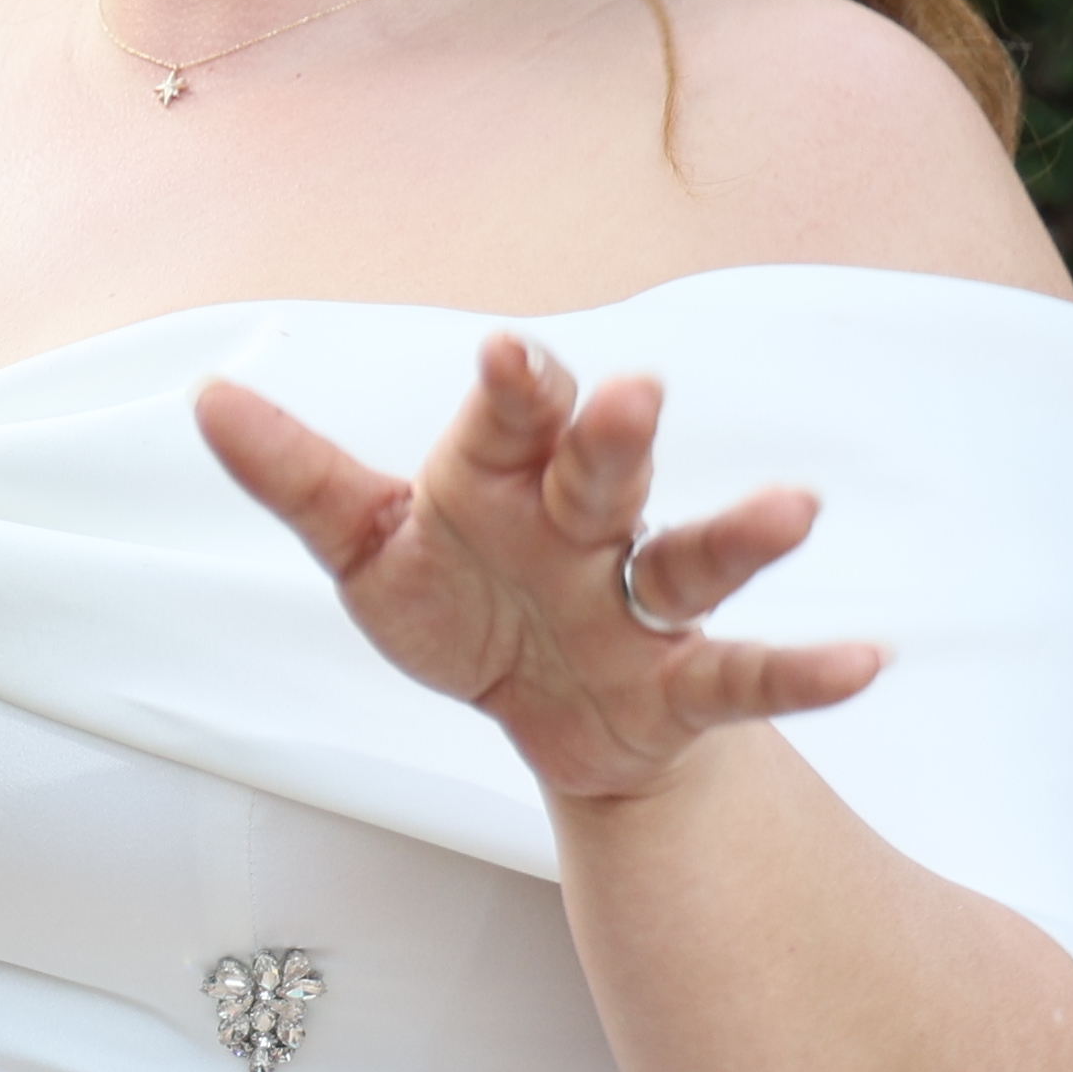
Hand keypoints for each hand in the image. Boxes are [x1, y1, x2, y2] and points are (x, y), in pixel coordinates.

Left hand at [193, 332, 874, 804]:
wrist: (540, 716)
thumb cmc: (462, 606)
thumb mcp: (367, 550)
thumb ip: (299, 479)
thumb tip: (206, 394)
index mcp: (505, 485)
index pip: (512, 426)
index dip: (515, 393)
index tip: (506, 354)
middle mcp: (587, 531)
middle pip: (604, 474)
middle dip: (614, 436)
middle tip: (631, 392)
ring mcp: (644, 608)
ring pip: (694, 561)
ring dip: (741, 535)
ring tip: (797, 509)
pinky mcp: (684, 687)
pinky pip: (747, 676)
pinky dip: (803, 673)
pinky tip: (866, 661)